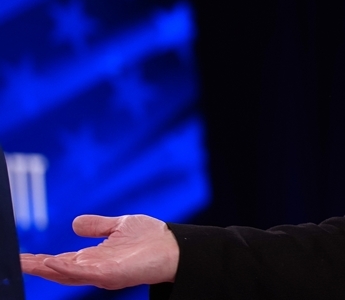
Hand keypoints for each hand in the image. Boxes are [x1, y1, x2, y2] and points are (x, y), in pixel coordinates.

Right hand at [20, 214, 178, 288]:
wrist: (176, 246)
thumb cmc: (152, 238)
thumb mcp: (119, 227)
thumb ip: (97, 227)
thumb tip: (75, 223)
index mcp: (93, 258)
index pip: (60, 260)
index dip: (40, 260)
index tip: (20, 256)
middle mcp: (94, 268)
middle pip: (58, 270)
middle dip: (35, 267)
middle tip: (15, 262)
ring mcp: (101, 273)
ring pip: (66, 273)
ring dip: (46, 269)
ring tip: (26, 263)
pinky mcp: (111, 274)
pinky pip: (84, 272)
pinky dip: (66, 268)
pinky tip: (51, 263)